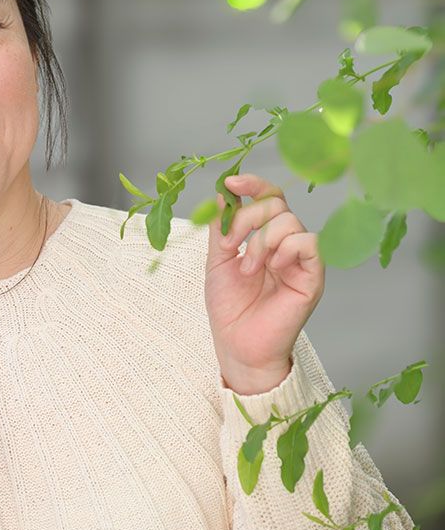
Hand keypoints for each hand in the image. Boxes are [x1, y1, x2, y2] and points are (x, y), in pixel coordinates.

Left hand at [206, 173, 324, 395]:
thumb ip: (222, 227)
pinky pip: (310, 242)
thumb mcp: (217, 261)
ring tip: (248, 268)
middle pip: (277, 203)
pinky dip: (286, 248)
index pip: (268, 198)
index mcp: (264, 237)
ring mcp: (300, 259)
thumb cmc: (230, 308)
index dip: (253, 184)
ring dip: (260, 240)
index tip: (230, 183)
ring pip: (290, 221)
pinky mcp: (313, 275)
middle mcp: (285, 244)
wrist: (238, 345)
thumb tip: (224, 193)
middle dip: (248, 217)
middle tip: (229, 245)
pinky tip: (271, 266)